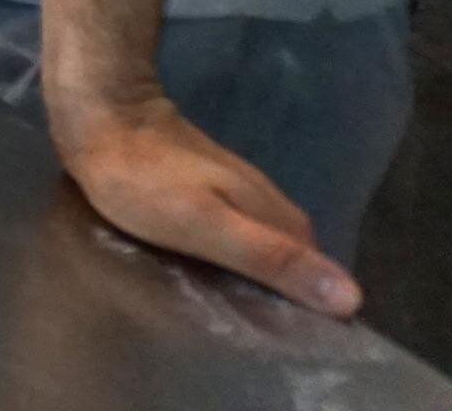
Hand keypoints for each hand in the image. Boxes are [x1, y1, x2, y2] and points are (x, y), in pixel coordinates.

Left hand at [52, 90, 361, 318]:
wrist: (99, 113)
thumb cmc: (145, 180)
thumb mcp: (208, 227)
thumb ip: (271, 258)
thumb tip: (352, 296)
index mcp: (271, 211)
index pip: (316, 267)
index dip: (314, 303)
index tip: (300, 338)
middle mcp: (262, 196)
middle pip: (292, 252)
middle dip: (288, 289)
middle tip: (262, 330)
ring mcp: (230, 183)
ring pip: (262, 235)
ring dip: (258, 268)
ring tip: (235, 306)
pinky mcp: (201, 179)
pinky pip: (232, 222)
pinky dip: (229, 248)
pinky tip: (207, 265)